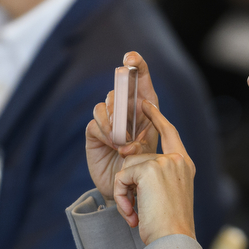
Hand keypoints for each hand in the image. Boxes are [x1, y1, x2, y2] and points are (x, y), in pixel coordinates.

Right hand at [85, 51, 159, 198]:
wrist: (128, 190)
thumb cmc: (145, 169)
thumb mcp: (152, 151)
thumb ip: (144, 137)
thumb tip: (129, 133)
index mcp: (145, 107)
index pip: (140, 79)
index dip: (136, 65)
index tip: (131, 58)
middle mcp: (126, 110)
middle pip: (119, 87)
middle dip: (121, 95)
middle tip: (126, 110)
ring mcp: (109, 121)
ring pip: (106, 104)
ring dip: (115, 121)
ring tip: (123, 141)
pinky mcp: (95, 132)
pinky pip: (97, 122)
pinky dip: (106, 131)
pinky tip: (113, 144)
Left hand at [112, 99, 197, 243]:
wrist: (173, 240)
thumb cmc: (169, 227)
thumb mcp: (168, 197)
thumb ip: (158, 177)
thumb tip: (131, 164)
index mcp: (185, 165)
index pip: (170, 132)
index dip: (157, 117)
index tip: (146, 104)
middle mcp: (177, 160)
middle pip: (138, 156)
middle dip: (128, 181)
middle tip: (134, 209)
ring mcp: (165, 162)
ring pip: (128, 166)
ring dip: (125, 192)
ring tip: (134, 213)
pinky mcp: (150, 169)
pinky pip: (122, 176)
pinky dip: (121, 196)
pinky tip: (131, 212)